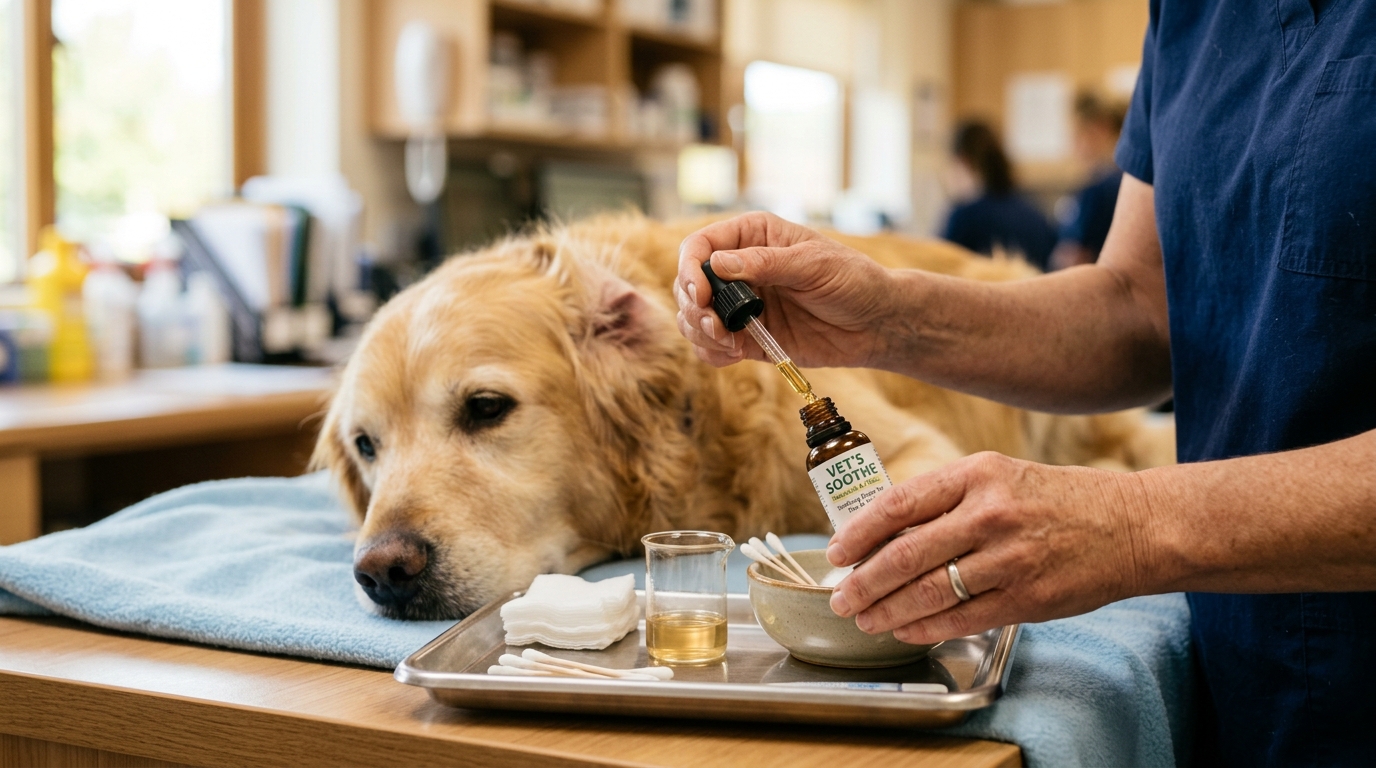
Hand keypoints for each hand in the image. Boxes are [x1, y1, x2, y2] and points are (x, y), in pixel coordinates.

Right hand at [675, 212, 896, 367]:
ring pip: (693, 317)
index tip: (700, 295)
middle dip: (693, 307)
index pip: (700, 246)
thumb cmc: (852, 280)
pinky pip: (712, 346)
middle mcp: (740, 269)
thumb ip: (765, 263)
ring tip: (728, 343)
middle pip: (688, 284)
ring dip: (699, 332)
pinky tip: (734, 354)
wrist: (876, 323)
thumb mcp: (812, 264)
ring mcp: (742, 305)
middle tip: (714, 326)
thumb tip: (719, 263)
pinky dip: (712, 352)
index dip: (690, 269)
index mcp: (752, 236)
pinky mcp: (749, 337)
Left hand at [825, 452, 1156, 644]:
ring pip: (930, 591)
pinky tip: (906, 630)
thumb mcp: (999, 477)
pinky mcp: (1028, 597)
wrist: (1132, 525)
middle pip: (906, 554)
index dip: (859, 532)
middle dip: (864, 582)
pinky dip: (926, 627)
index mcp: (977, 475)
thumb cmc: (1056, 500)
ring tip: (865, 618)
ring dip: (888, 610)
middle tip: (841, 597)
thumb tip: (883, 531)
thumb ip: (946, 499)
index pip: (900, 504)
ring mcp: (1010, 558)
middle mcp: (991, 514)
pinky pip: (962, 618)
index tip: (835, 552)